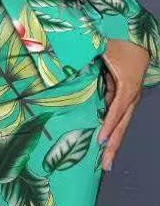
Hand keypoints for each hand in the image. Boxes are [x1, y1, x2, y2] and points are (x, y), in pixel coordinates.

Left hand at [97, 39, 148, 170]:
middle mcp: (130, 96)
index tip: (101, 141)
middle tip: (105, 165)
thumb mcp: (104, 49)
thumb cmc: (120, 45)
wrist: (138, 40)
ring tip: (105, 162)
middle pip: (122, 125)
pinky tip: (103, 144)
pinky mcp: (123, 98)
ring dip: (113, 143)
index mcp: (127, 86)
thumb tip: (68, 62)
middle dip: (113, 146)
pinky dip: (111, 132)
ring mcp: (128, 99)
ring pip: (121, 125)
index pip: (117, 110)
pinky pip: (117, 118)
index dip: (109, 126)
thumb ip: (87, 55)